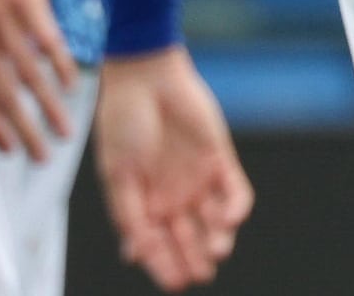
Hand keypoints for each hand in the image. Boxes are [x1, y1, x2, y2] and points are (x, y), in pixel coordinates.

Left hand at [0, 0, 78, 158]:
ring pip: (28, 76)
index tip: (8, 149)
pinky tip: (72, 85)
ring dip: (48, 109)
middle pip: (1, 96)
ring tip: (64, 132)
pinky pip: (46, 41)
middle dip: (22, 132)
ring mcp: (0, 18)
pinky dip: (60, 66)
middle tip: (41, 158)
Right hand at [97, 46, 252, 288]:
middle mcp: (173, 195)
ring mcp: (198, 179)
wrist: (145, 77)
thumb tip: (137, 256)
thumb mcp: (118, 175)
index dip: (166, 265)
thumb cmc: (123, 123)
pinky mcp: (220, 160)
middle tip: (199, 274)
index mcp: (144, 203)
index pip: (158, 245)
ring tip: (216, 250)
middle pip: (188, 238)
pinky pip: (235, 191)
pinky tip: (229, 220)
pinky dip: (236, 208)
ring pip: (214, 222)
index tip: (174, 282)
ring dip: (217, 239)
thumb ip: (129, 215)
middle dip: (194, 259)